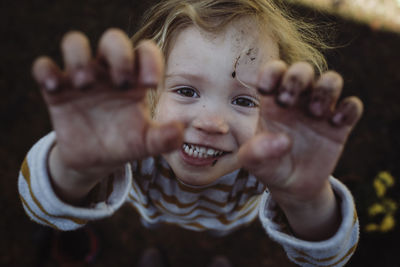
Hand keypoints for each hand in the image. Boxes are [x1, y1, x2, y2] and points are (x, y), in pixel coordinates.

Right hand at [32, 29, 182, 199]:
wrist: (95, 161)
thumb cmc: (125, 144)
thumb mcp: (146, 143)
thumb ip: (164, 138)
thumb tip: (181, 131)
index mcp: (135, 81)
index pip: (145, 52)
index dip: (149, 59)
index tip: (150, 84)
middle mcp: (109, 73)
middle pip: (113, 40)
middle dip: (118, 54)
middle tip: (121, 83)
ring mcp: (82, 78)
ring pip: (75, 43)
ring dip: (79, 57)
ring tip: (85, 84)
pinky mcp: (57, 90)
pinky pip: (44, 67)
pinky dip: (46, 71)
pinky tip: (55, 88)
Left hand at [238, 61, 362, 238]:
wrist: (293, 187)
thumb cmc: (270, 167)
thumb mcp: (254, 163)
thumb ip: (255, 152)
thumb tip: (282, 140)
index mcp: (272, 103)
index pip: (274, 72)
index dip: (271, 72)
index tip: (265, 90)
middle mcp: (297, 101)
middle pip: (303, 69)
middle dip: (296, 78)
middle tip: (287, 102)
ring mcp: (320, 111)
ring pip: (331, 80)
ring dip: (325, 89)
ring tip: (316, 113)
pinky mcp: (340, 126)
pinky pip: (352, 105)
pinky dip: (349, 108)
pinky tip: (336, 124)